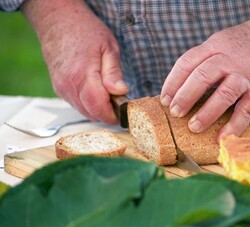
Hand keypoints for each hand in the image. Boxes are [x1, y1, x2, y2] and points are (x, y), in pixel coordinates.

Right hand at [21, 0, 127, 123]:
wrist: (58, 22)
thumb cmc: (86, 32)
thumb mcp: (108, 48)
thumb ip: (114, 73)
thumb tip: (121, 92)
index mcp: (82, 75)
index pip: (98, 107)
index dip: (113, 115)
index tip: (124, 112)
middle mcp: (68, 85)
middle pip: (91, 113)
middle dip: (107, 113)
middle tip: (120, 102)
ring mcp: (61, 88)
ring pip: (83, 110)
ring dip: (98, 108)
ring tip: (109, 93)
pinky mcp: (59, 89)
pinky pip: (76, 104)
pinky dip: (88, 103)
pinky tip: (96, 90)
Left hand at [160, 19, 249, 140]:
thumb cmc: (245, 44)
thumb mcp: (221, 42)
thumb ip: (204, 58)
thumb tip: (181, 85)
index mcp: (215, 46)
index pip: (187, 62)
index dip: (173, 82)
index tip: (164, 100)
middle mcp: (229, 59)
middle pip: (202, 76)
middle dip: (185, 96)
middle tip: (175, 113)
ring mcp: (245, 75)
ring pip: (223, 93)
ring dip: (206, 112)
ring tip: (193, 127)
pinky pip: (246, 110)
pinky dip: (234, 125)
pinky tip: (222, 138)